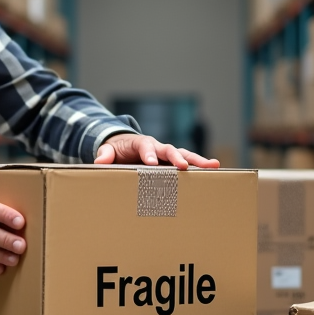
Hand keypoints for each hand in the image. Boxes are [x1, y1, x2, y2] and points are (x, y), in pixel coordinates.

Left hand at [94, 133, 220, 169]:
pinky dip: (199, 167)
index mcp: (140, 143)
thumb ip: (104, 154)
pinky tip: (213, 171)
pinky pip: (187, 163)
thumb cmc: (116, 150)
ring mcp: (166, 153)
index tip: (150, 163)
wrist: (124, 146)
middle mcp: (156, 146)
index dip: (148, 154)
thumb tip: (99, 161)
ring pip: (183, 155)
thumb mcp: (108, 150)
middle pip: (169, 149)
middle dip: (177, 157)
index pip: (145, 146)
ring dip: (197, 160)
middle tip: (185, 166)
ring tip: (213, 165)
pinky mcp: (171, 161)